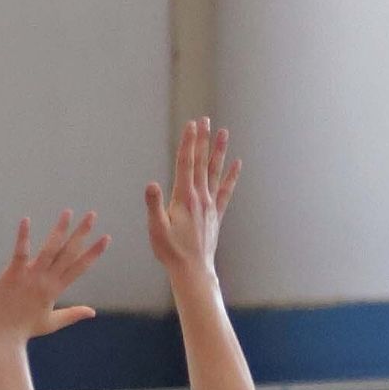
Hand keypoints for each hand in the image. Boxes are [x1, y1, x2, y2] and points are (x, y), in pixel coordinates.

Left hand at [0, 212, 109, 344]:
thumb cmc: (23, 330)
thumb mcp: (51, 323)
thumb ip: (73, 314)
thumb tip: (93, 312)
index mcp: (55, 290)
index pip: (79, 267)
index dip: (93, 252)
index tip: (107, 237)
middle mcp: (46, 281)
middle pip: (68, 253)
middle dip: (82, 233)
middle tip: (93, 215)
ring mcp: (30, 277)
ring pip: (49, 249)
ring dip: (60, 230)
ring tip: (68, 212)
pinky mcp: (12, 275)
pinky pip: (20, 252)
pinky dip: (23, 237)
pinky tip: (26, 220)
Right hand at [144, 118, 239, 277]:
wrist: (193, 270)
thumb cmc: (171, 251)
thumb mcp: (156, 229)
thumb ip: (153, 205)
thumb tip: (151, 184)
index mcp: (184, 198)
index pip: (186, 163)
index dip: (188, 142)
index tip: (191, 125)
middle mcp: (200, 197)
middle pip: (202, 162)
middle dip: (202, 140)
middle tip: (205, 120)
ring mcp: (211, 205)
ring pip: (216, 172)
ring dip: (219, 151)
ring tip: (224, 132)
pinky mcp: (216, 214)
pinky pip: (226, 191)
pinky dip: (232, 176)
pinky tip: (237, 163)